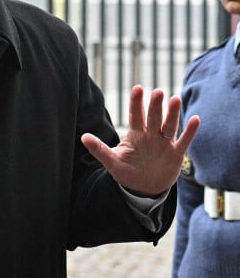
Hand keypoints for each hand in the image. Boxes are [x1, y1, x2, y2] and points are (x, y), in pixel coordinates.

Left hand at [81, 85, 200, 195]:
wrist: (143, 189)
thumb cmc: (126, 172)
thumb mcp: (111, 161)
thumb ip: (99, 149)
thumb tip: (83, 137)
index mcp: (135, 135)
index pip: (136, 115)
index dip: (137, 103)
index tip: (138, 88)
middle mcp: (150, 135)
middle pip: (154, 117)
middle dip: (156, 105)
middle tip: (158, 92)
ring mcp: (164, 144)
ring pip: (169, 125)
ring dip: (173, 113)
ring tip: (175, 99)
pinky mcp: (176, 154)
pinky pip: (184, 141)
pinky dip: (189, 131)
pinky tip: (195, 118)